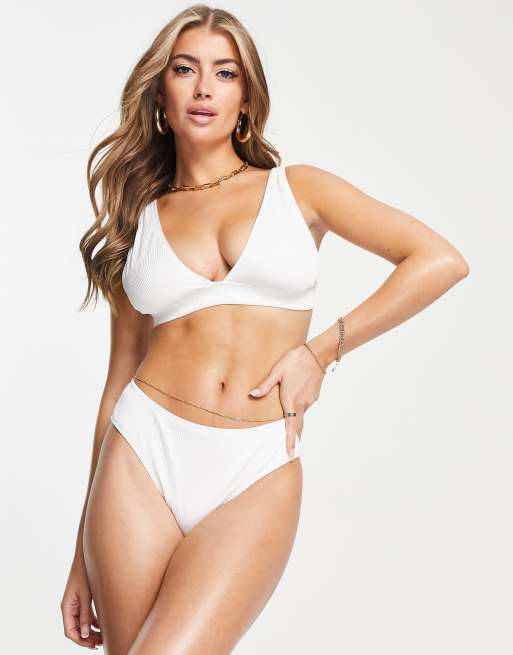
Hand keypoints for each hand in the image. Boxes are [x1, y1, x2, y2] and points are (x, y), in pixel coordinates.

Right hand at [61, 553, 102, 649]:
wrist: (86, 556)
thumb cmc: (85, 573)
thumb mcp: (86, 595)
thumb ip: (85, 614)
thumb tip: (85, 634)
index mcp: (66, 606)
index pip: (69, 631)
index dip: (80, 640)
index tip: (92, 645)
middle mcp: (69, 607)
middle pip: (75, 629)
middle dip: (86, 638)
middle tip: (99, 644)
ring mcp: (76, 603)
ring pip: (81, 623)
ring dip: (90, 631)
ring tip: (102, 638)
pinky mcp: (82, 599)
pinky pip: (85, 615)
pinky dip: (93, 622)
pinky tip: (102, 625)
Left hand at [248, 344, 325, 458]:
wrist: (317, 354)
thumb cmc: (295, 361)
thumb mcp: (277, 372)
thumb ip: (265, 386)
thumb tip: (252, 394)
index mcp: (291, 401)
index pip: (291, 427)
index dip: (290, 442)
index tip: (290, 454)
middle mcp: (302, 404)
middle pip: (297, 425)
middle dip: (294, 438)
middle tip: (289, 450)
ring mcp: (310, 400)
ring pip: (300, 414)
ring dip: (294, 420)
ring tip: (287, 423)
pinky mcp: (313, 395)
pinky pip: (304, 406)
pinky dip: (298, 410)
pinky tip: (293, 403)